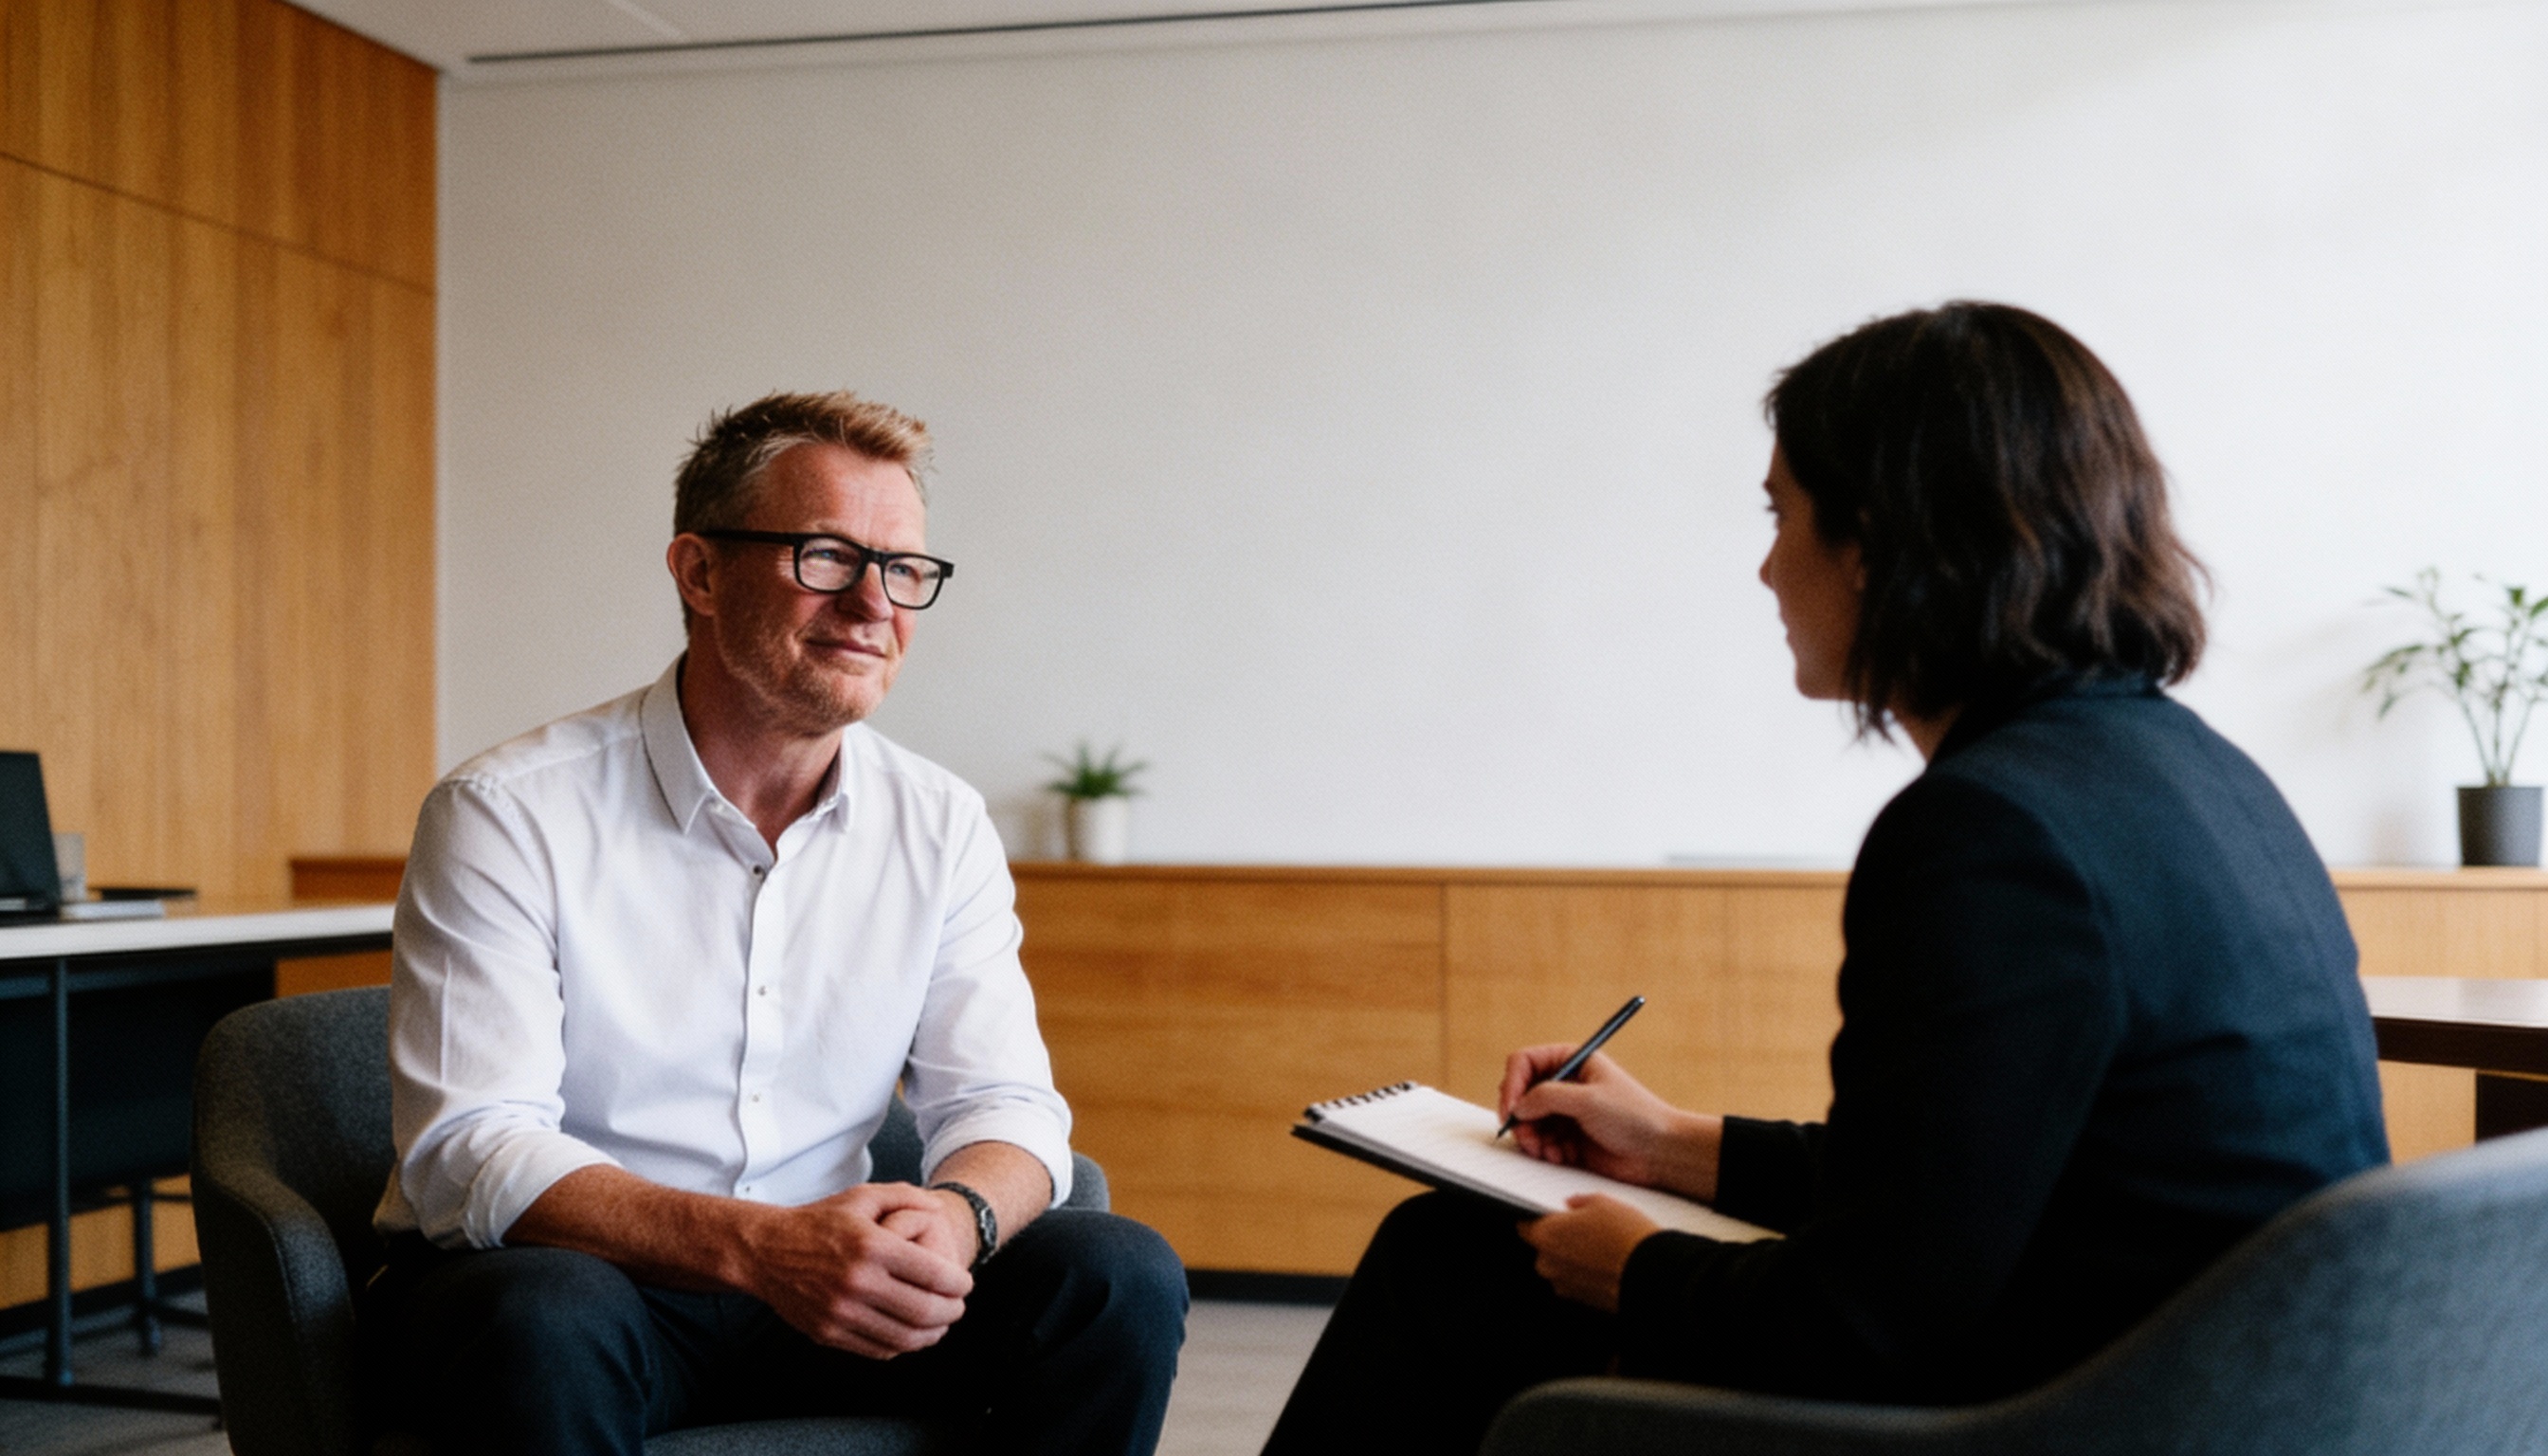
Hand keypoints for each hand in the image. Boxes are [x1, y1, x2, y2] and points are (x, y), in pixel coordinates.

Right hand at [739, 1183, 974, 1358]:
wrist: (765, 1251)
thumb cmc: (819, 1222)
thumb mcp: (862, 1197)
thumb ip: (906, 1197)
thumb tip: (939, 1208)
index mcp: (872, 1246)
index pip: (934, 1275)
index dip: (959, 1284)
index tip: (965, 1284)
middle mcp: (857, 1282)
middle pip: (926, 1311)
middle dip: (952, 1312)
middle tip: (958, 1306)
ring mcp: (841, 1312)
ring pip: (905, 1337)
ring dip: (932, 1334)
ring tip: (940, 1324)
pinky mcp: (828, 1333)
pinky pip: (878, 1349)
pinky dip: (902, 1346)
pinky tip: (910, 1333)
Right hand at [1498, 1046, 1722, 1200]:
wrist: (1659, 1151)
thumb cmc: (1634, 1116)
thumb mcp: (1588, 1100)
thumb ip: (1547, 1097)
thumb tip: (1517, 1106)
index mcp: (1570, 1060)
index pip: (1524, 1063)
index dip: (1511, 1085)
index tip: (1511, 1110)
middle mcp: (1564, 1083)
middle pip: (1520, 1094)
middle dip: (1520, 1118)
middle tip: (1526, 1137)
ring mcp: (1565, 1111)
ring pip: (1527, 1121)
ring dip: (1532, 1138)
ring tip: (1548, 1151)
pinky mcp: (1567, 1136)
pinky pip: (1540, 1141)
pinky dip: (1544, 1151)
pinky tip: (1561, 1156)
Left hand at [1518, 1194, 1659, 1312]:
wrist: (1653, 1274)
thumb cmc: (1627, 1237)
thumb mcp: (1603, 1203)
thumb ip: (1580, 1201)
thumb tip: (1573, 1204)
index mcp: (1546, 1236)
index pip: (1524, 1225)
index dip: (1535, 1218)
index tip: (1547, 1213)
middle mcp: (1549, 1264)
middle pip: (1543, 1248)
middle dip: (1558, 1239)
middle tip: (1583, 1228)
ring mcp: (1565, 1285)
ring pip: (1561, 1266)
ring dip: (1573, 1257)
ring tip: (1601, 1244)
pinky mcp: (1582, 1300)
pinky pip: (1576, 1281)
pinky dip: (1586, 1272)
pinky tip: (1607, 1261)